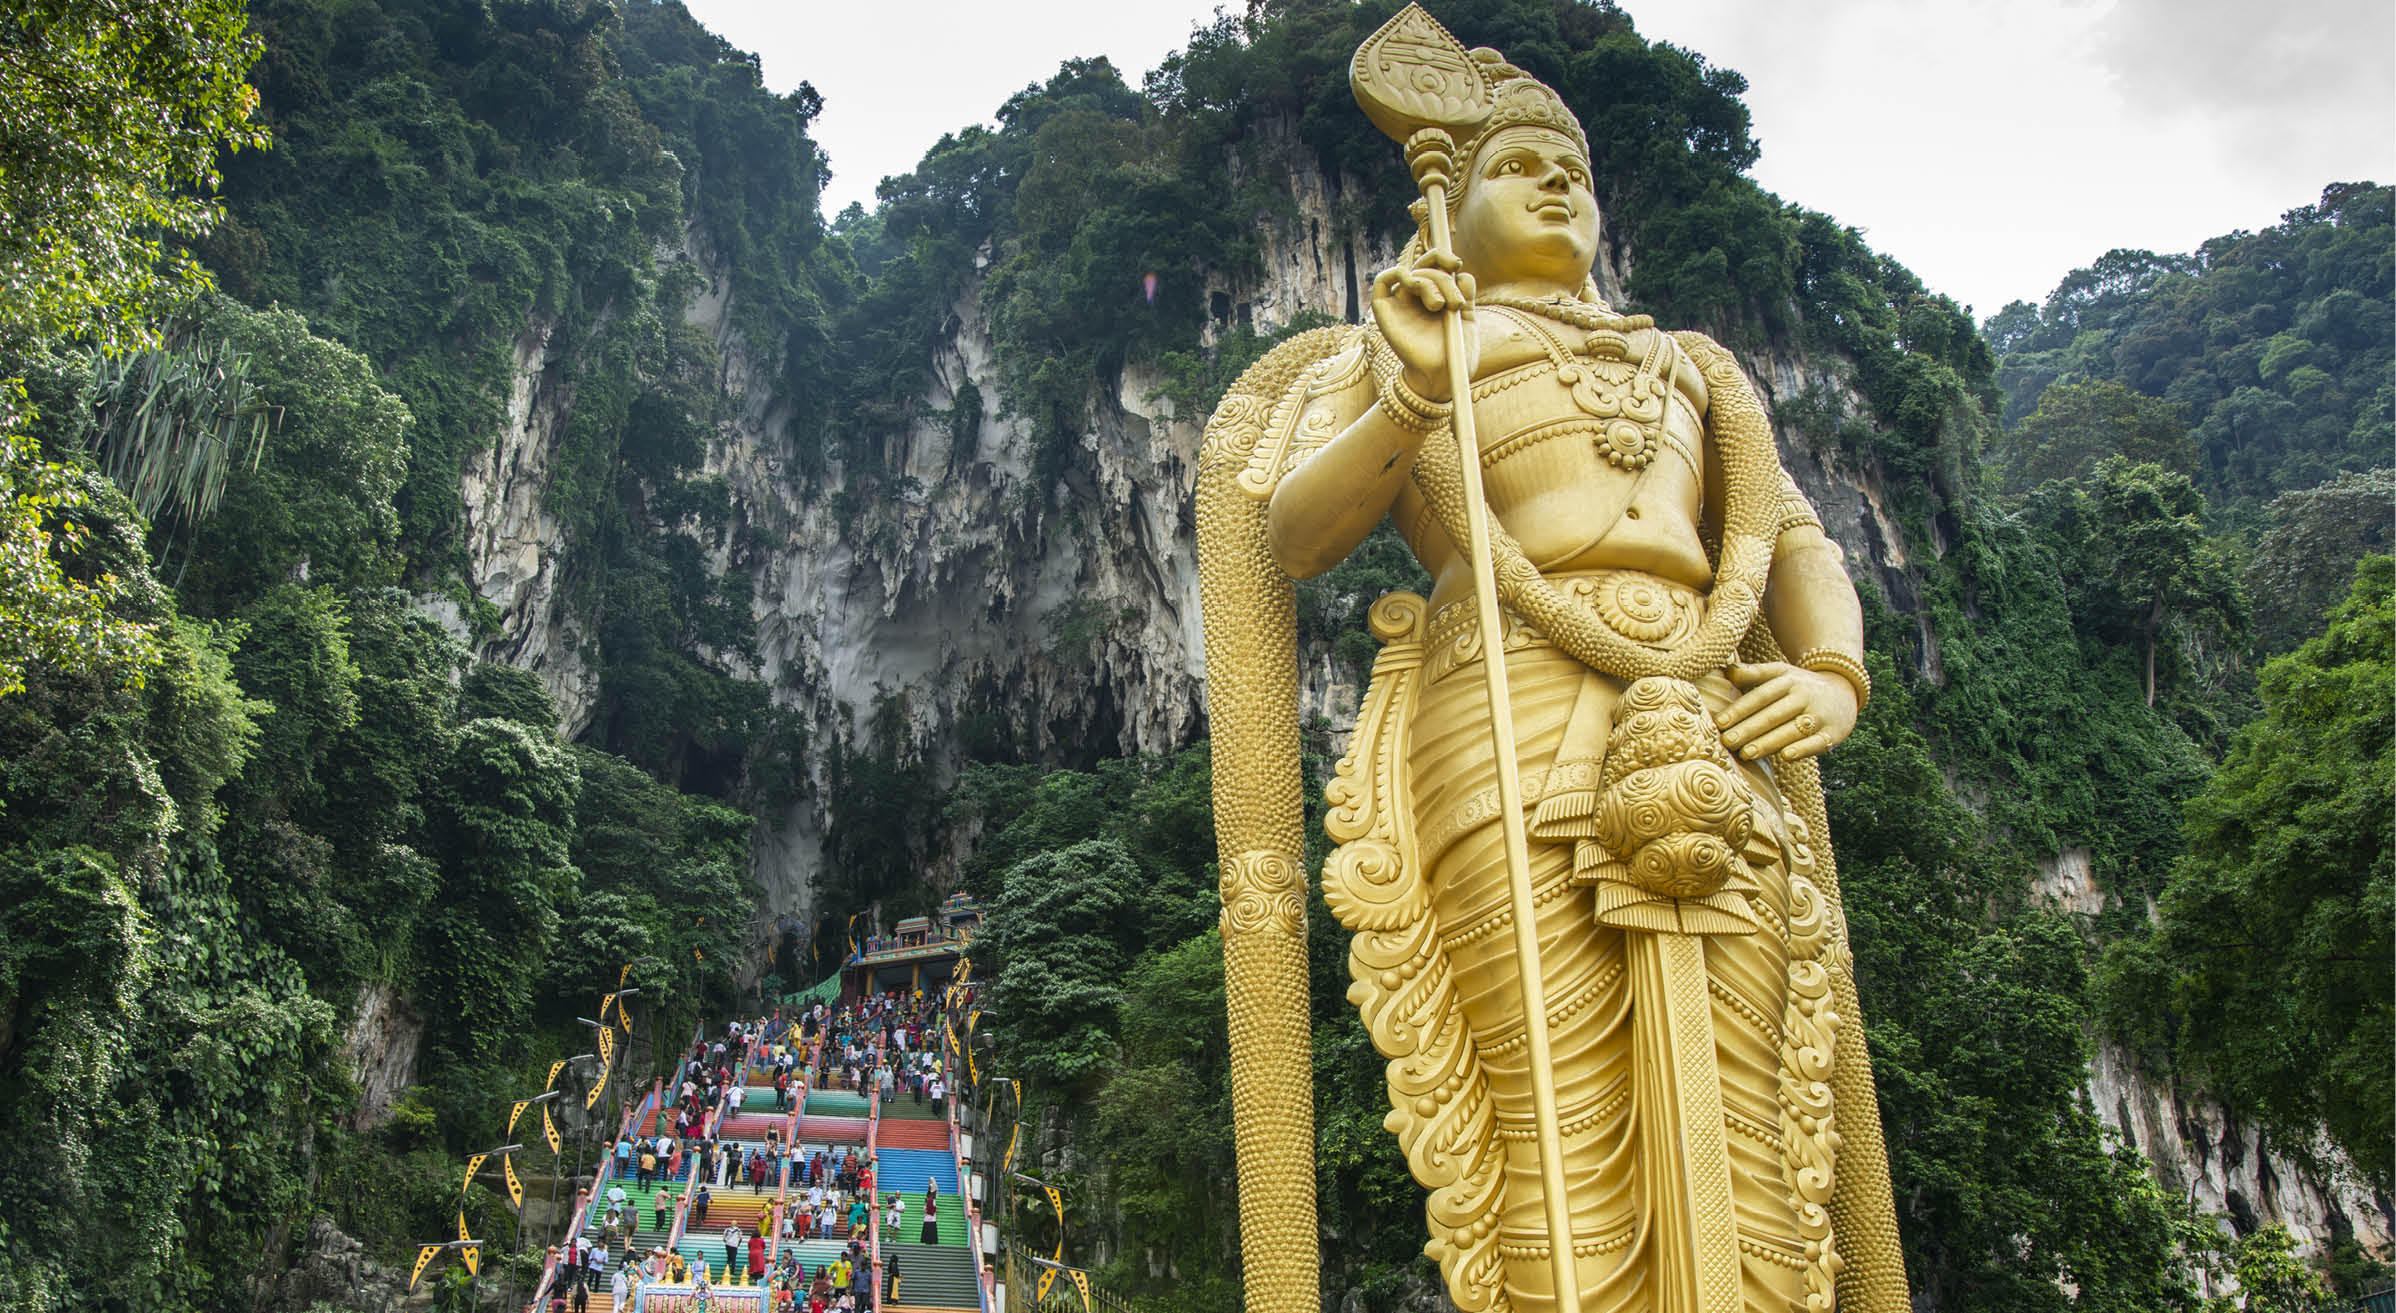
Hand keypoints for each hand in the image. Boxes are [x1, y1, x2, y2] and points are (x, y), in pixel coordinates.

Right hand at [1370, 248, 1477, 400]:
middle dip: (1441, 266)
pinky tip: (1414, 284)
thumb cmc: (1454, 354)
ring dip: (1431, 281)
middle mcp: (1416, 298)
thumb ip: (1466, 296)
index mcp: (1435, 296)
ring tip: (1443, 305)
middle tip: (1456, 281)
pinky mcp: (1384, 312)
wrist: (1442, 377)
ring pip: (1412, 273)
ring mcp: (1400, 304)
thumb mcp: (1467, 320)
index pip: (1434, 265)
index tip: (1458, 264)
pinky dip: (1397, 273)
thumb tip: (1463, 274)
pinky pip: (1383, 281)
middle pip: (1423, 265)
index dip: (1443, 257)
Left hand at [1716, 661, 1857, 761]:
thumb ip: (1753, 673)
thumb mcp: (1780, 673)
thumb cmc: (1799, 686)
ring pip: (1792, 729)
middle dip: (1749, 729)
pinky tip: (1785, 757)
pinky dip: (1802, 749)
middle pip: (1773, 714)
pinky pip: (1817, 742)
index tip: (1720, 722)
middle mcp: (1804, 696)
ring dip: (1769, 742)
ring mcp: (1820, 715)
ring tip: (1746, 753)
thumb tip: (1727, 670)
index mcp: (1788, 680)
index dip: (1740, 709)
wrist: (1844, 692)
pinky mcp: (1833, 733)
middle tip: (1727, 742)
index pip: (1761, 696)